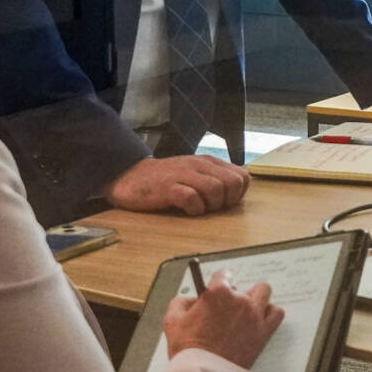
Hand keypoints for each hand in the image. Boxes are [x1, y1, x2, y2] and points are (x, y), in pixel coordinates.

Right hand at [104, 154, 249, 215]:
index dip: (238, 194)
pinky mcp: (168, 187)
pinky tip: (185, 210)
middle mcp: (199, 165)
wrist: (130, 176)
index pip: (242, 177)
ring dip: (211, 205)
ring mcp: (183, 175)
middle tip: (212, 207)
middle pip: (233, 183)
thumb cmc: (165, 180)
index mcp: (209, 162)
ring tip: (198, 208)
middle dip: (228, 201)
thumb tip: (236, 197)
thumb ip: (214, 180)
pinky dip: (193, 209)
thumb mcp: (194, 174)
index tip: (224, 202)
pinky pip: (191, 198)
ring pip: (216, 189)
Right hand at [163, 274, 284, 368]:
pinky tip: (259, 320)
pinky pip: (276, 313)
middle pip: (241, 287)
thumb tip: (192, 299)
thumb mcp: (172, 320)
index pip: (223, 275)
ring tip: (245, 311)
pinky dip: (269, 313)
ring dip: (255, 298)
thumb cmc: (187, 349)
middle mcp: (239, 300)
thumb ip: (181, 302)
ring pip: (263, 293)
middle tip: (225, 310)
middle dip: (233, 296)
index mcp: (218, 293)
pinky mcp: (264, 331)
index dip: (218, 283)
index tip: (216, 290)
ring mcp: (254, 315)